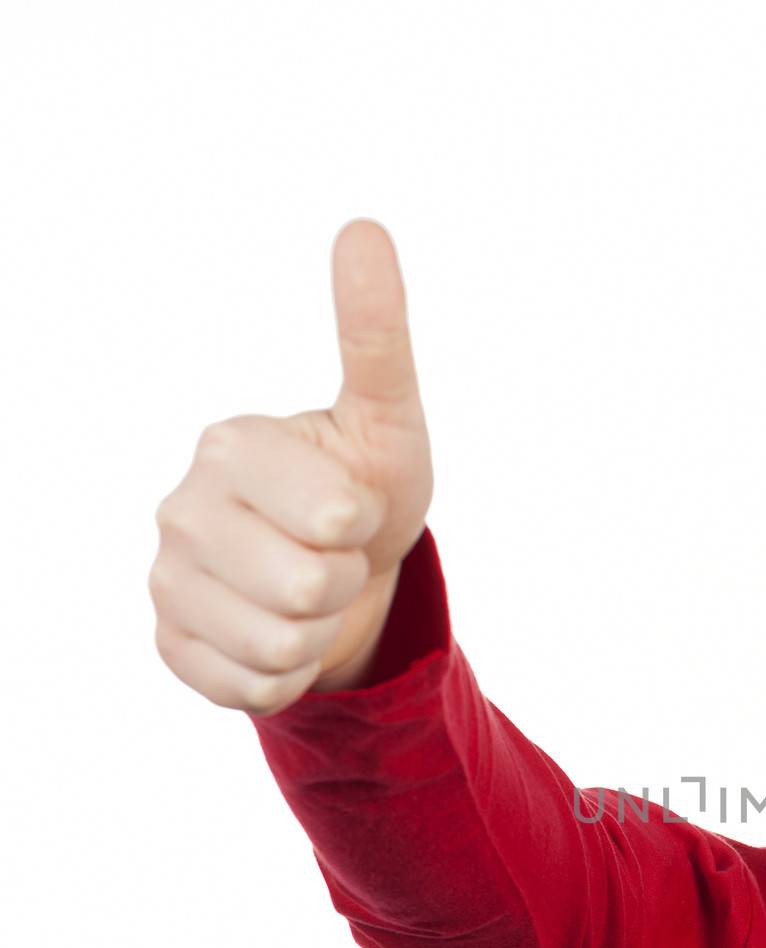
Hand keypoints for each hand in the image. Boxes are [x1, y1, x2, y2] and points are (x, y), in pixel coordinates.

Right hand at [149, 218, 433, 713]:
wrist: (341, 573)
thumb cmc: (365, 489)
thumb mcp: (388, 420)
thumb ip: (376, 336)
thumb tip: (365, 227)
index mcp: (229, 446)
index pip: (333, 518)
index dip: (361, 526)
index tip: (347, 507)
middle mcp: (179, 509)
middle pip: (307, 587)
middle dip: (343, 582)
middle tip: (331, 556)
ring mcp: (166, 581)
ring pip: (280, 646)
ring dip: (317, 632)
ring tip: (308, 594)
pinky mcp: (171, 647)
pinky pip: (252, 689)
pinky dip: (287, 677)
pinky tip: (280, 636)